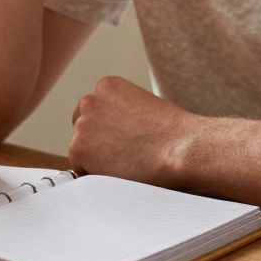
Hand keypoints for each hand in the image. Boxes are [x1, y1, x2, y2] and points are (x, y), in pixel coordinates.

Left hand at [69, 76, 197, 187]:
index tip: (119, 140)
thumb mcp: (143, 107)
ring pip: (80, 149)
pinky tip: (120, 171)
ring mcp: (81, 125)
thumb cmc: (173, 133)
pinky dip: (96, 175)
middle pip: (81, 128)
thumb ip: (120, 113)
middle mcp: (89, 101)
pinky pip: (79, 169)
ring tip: (127, 162)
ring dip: (97, 159)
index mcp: (106, 86)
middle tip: (122, 155)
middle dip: (96, 142)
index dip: (105, 130)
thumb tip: (110, 132)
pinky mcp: (78, 149)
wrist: (182, 148)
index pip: (92, 111)